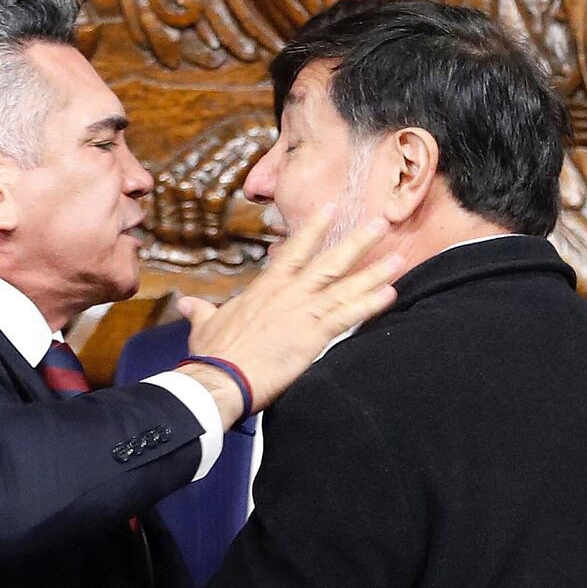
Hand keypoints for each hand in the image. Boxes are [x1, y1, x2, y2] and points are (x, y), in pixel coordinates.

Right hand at [177, 208, 400, 419]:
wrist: (220, 379)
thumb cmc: (212, 354)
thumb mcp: (205, 326)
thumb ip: (202, 311)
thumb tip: (188, 304)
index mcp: (266, 288)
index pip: (294, 250)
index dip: (314, 228)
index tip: (332, 209)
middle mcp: (289, 293)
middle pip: (329, 260)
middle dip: (357, 241)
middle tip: (381, 222)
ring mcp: (303, 312)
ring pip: (345, 285)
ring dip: (374, 271)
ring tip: (398, 258)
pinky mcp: (313, 336)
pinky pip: (348, 315)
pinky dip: (369, 304)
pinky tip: (389, 293)